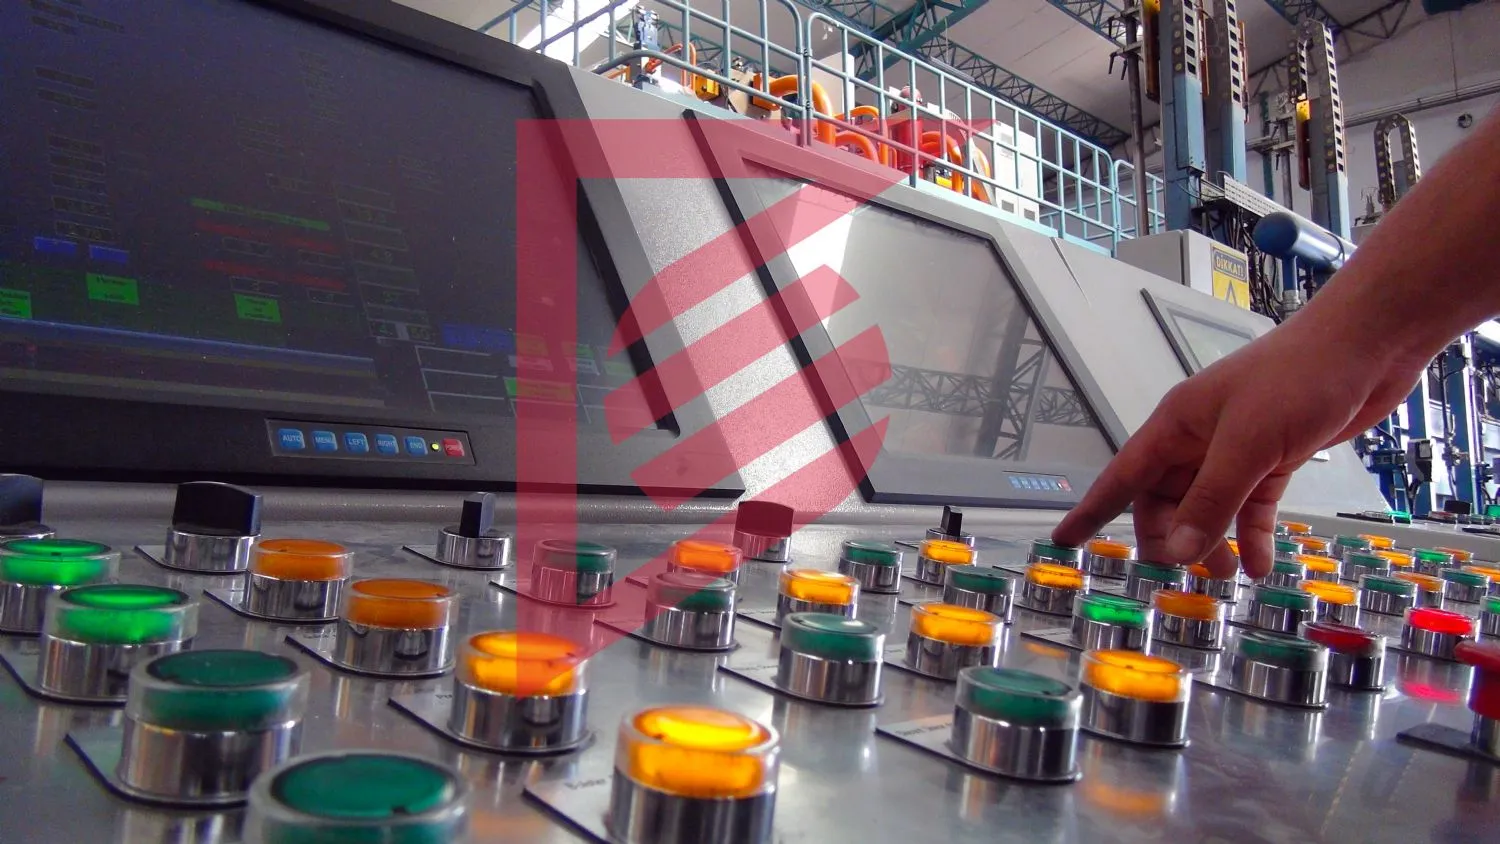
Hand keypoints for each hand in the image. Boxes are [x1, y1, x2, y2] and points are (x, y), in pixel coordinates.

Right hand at [1052, 313, 1424, 578]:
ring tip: (1224, 577)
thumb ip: (1213, 499)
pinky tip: (1259, 564)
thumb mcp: (1250, 443)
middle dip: (1171, 538)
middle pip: (1166, 501)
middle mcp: (1200, 439)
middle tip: (1183, 574)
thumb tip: (1179, 550)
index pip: (1122, 475)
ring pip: (1209, 507)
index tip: (1065, 539)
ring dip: (1213, 542)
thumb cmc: (1299, 378)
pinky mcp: (1274, 459)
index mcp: (1177, 425)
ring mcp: (1237, 450)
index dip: (1092, 509)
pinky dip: (1252, 535)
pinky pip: (1251, 507)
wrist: (1367, 346)